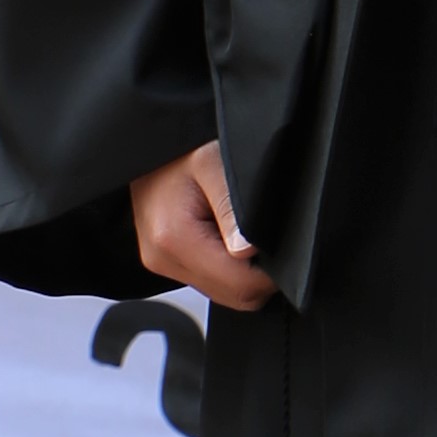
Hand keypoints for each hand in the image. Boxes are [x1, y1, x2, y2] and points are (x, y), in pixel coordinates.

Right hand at [132, 141, 272, 310]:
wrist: (153, 140)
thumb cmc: (186, 146)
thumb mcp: (216, 163)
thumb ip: (234, 209)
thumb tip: (248, 251)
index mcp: (174, 239)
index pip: (241, 287)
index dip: (274, 272)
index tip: (283, 242)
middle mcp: (162, 258)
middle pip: (234, 296)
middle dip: (260, 272)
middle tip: (266, 231)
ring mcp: (161, 262)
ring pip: (223, 290)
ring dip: (243, 268)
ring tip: (241, 227)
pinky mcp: (164, 260)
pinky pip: (210, 278)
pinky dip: (227, 264)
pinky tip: (229, 233)